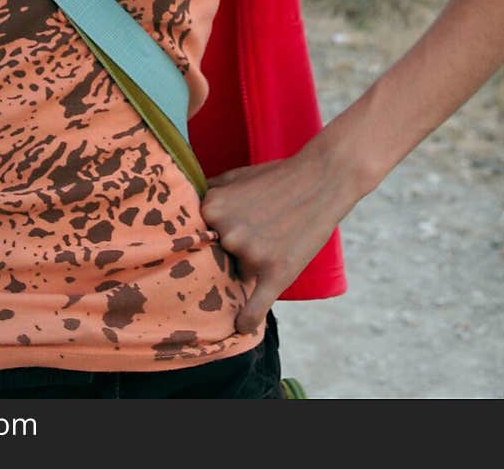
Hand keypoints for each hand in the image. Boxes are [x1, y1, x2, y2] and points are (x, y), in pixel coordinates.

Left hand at [201, 139, 360, 334]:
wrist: (321, 179)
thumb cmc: (276, 177)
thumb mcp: (233, 176)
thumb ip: (206, 193)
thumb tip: (182, 210)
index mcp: (212, 208)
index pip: (197, 238)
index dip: (209, 239)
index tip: (214, 240)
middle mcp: (227, 233)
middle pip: (216, 258)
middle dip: (230, 254)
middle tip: (253, 238)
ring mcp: (251, 253)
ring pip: (237, 276)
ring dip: (248, 269)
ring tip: (271, 243)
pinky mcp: (277, 272)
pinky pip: (255, 308)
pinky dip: (247, 320)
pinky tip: (241, 326)